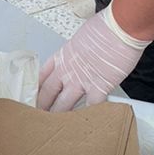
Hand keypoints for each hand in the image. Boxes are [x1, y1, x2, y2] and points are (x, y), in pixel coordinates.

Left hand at [37, 4, 151, 112]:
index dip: (36, 88)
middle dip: (42, 107)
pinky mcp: (99, 87)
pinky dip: (91, 115)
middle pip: (48, 93)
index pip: (42, 76)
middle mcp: (68, 70)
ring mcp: (82, 80)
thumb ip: (78, 50)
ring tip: (56, 128)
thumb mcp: (83, 37)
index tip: (32, 97)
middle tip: (38, 118)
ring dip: (60, 116)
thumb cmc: (106, 26)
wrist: (121, 27)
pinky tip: (88, 122)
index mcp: (63, 56)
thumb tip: (82, 55)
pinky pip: (92, 107)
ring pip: (64, 104)